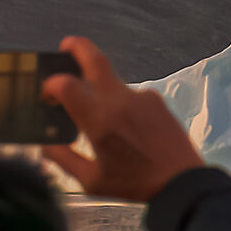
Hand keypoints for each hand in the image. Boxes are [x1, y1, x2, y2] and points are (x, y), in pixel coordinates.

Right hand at [40, 36, 206, 203]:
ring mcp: (143, 98)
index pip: (66, 84)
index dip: (51, 85)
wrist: (184, 184)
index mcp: (99, 119)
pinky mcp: (159, 102)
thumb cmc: (136, 184)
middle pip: (95, 59)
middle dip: (77, 47)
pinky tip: (126, 123)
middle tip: (66, 46)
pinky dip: (121, 101)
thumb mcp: (92, 180)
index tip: (48, 96)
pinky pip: (133, 94)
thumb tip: (46, 144)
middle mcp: (120, 101)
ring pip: (114, 81)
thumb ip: (64, 159)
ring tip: (99, 111)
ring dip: (100, 87)